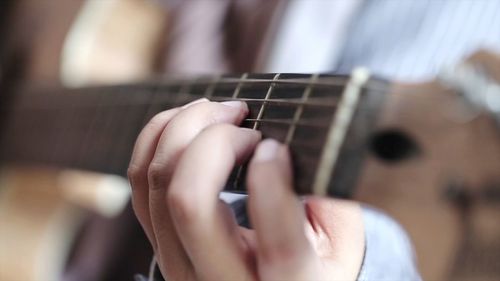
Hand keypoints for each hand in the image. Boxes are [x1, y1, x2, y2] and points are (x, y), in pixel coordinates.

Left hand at [128, 99, 364, 280]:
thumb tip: (292, 148)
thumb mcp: (341, 240)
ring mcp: (181, 266)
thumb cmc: (313, 261)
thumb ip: (330, 198)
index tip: (277, 147)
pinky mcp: (160, 246)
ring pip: (157, 186)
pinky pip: (140, 184)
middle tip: (242, 116)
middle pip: (190, 201)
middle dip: (213, 140)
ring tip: (218, 110)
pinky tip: (188, 121)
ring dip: (182, 128)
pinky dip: (156, 139)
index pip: (278, 241)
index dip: (272, 178)